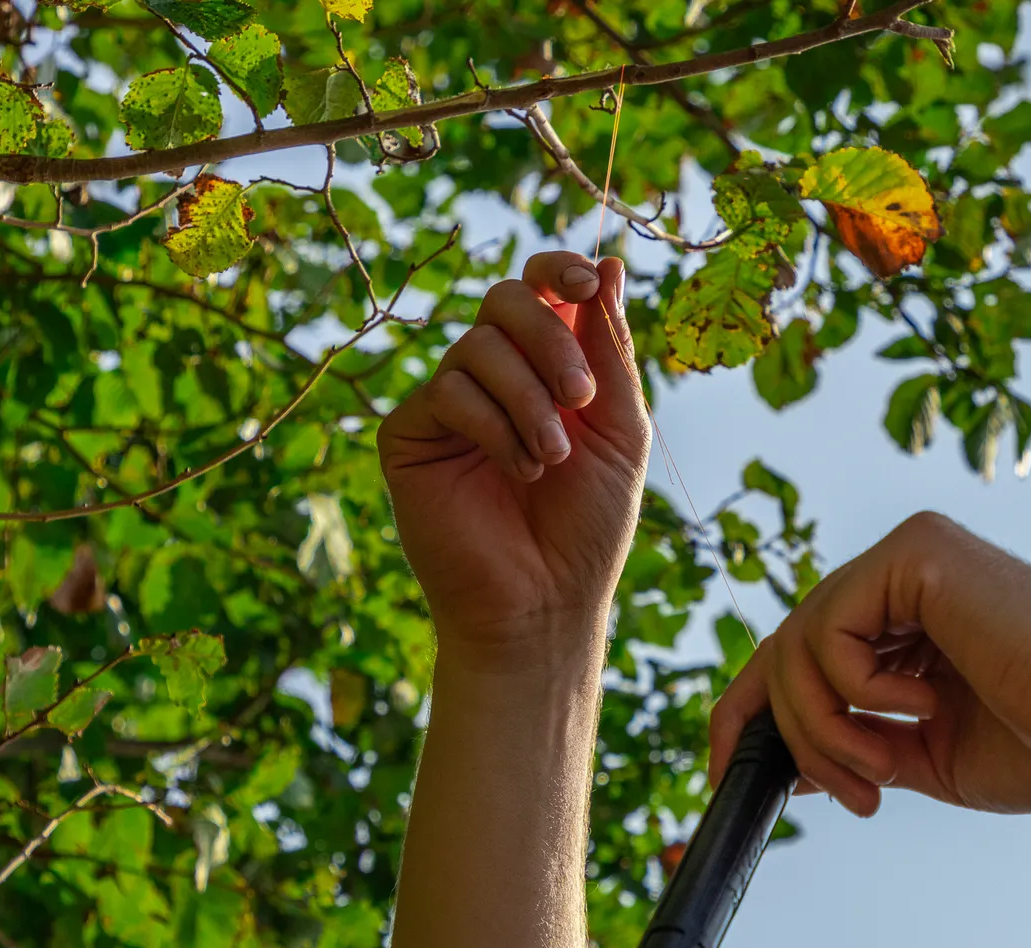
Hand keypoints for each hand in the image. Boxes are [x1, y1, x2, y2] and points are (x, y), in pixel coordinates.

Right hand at [380, 253, 648, 667]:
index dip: (559, 267)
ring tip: (551, 460)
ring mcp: (449, 403)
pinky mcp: (410, 435)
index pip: (540, 285)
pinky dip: (493, 427)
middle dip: (550, 339)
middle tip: (581, 398)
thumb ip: (610, 349)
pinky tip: (519, 472)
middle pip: (506, 298)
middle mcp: (495, 375)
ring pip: (477, 345)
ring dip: (528, 400)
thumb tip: (612, 263)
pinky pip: (447, 392)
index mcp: (547, 365)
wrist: (546, 601)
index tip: (589, 282)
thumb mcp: (620, 428)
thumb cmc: (589, 525)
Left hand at [710, 512, 1030, 816]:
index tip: (731, 781)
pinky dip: (854, 691)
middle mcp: (901, 575)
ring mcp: (907, 556)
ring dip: (824, 731)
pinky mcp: (915, 553)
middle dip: (784, 734)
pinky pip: (829, 630)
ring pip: (797, 645)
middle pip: (786, 649)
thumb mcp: (929, 757)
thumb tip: (786, 763)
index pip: (802, 657)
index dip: (753, 718)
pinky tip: (920, 708)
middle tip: (835, 794)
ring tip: (885, 771)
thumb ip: (860, 746)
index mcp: (910, 619)